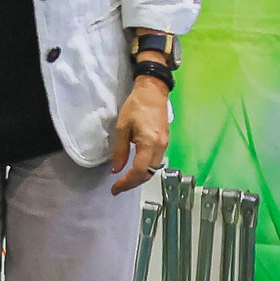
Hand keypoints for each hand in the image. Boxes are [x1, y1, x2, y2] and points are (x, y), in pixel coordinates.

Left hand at [106, 74, 170, 193]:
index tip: (115, 188)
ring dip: (139, 177)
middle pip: (149, 174)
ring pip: (153, 169)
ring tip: (125, 180)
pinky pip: (156, 161)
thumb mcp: (122, 127)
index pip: (139, 171)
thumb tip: (116, 169)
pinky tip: (135, 168)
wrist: (153, 92)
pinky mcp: (165, 142)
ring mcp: (165, 145)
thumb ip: (120, 150)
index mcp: (150, 143)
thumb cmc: (136, 106)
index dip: (126, 182)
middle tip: (118, 187)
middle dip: (133, 183)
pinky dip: (145, 169)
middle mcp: (160, 147)